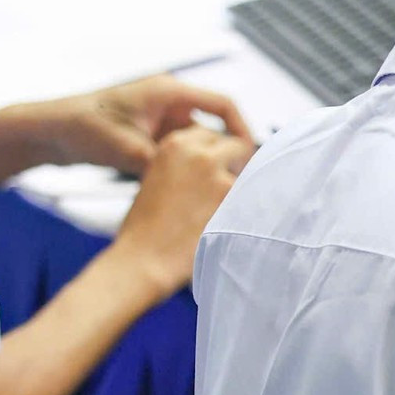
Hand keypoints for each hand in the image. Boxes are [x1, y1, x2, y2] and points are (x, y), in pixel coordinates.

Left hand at [49, 76, 254, 174]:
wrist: (49, 132)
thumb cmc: (82, 128)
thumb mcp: (128, 150)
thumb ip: (164, 165)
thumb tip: (193, 185)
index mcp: (168, 92)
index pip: (223, 104)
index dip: (242, 129)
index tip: (251, 155)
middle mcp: (167, 101)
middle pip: (212, 125)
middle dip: (223, 152)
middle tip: (235, 179)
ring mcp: (158, 118)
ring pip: (195, 141)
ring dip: (201, 162)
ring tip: (211, 188)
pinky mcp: (148, 134)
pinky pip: (178, 150)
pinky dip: (183, 166)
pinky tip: (185, 188)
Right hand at [106, 126, 253, 298]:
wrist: (143, 259)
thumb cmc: (145, 229)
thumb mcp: (157, 180)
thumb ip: (185, 166)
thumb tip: (213, 169)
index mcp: (175, 144)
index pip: (212, 135)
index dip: (220, 154)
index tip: (223, 168)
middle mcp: (197, 152)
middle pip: (236, 146)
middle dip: (239, 164)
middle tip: (234, 189)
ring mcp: (216, 172)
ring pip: (248, 172)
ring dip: (243, 188)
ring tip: (231, 212)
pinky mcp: (230, 196)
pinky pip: (251, 196)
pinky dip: (247, 209)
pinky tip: (233, 224)